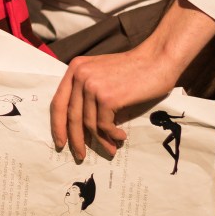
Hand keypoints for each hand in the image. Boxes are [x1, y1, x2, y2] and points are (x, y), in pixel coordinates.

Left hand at [50, 48, 174, 159]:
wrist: (157, 60)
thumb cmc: (134, 69)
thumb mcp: (101, 73)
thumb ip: (87, 91)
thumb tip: (80, 126)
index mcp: (75, 69)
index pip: (58, 102)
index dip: (57, 125)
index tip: (60, 142)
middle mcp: (80, 76)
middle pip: (70, 115)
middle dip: (75, 139)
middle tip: (80, 155)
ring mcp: (92, 86)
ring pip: (88, 123)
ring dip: (100, 140)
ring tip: (110, 149)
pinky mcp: (107, 97)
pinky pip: (104, 125)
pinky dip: (112, 134)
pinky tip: (120, 136)